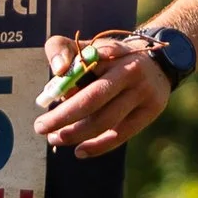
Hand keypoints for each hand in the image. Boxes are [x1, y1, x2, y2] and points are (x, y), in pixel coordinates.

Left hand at [33, 29, 177, 159]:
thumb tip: (58, 70)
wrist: (157, 63)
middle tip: (40, 127)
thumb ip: (63, 51)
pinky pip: (121, 134)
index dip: (64, 83)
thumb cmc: (110, 58)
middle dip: (63, 116)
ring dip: (77, 133)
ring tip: (55, 138)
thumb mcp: (88, 46)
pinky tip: (79, 151)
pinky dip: (98, 146)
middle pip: (93, 97)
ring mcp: (142, 92)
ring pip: (106, 120)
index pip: (82, 64)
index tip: (45, 98)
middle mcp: (129, 70)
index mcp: (110, 51)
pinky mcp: (150, 111)